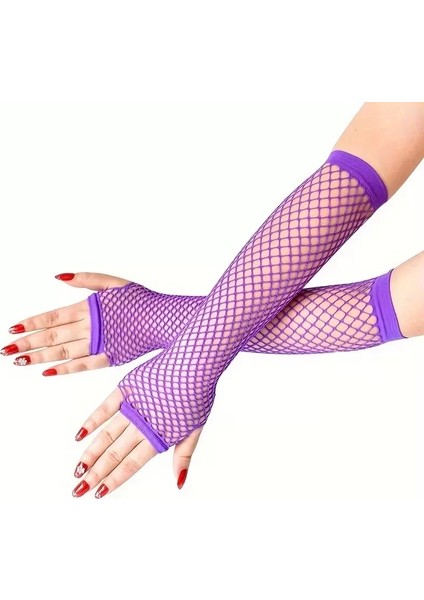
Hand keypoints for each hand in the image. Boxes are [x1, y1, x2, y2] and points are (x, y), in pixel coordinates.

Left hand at [1, 273, 129, 374]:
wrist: (166, 320)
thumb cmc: (141, 301)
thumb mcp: (114, 282)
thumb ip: (86, 279)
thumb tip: (58, 276)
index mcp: (90, 307)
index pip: (53, 316)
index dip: (31, 323)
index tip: (13, 329)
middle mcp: (90, 326)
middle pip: (52, 336)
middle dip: (27, 343)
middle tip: (5, 350)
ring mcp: (99, 344)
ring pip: (62, 351)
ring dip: (39, 357)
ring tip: (19, 361)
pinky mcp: (110, 357)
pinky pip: (82, 365)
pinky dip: (64, 368)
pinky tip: (47, 372)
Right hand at [72, 388, 201, 497]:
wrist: (195, 361)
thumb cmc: (199, 394)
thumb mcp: (196, 426)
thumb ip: (183, 455)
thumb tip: (179, 483)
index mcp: (160, 435)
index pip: (132, 463)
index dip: (114, 479)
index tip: (99, 493)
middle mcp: (143, 423)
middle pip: (115, 453)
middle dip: (96, 473)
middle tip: (78, 489)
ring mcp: (134, 405)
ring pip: (107, 434)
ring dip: (90, 453)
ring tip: (77, 469)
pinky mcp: (128, 387)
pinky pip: (106, 407)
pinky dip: (92, 421)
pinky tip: (79, 436)